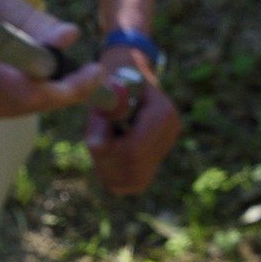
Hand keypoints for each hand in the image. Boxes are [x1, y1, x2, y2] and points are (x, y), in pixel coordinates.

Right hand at [0, 0, 108, 122]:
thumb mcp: (2, 3)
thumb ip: (38, 23)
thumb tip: (70, 36)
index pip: (35, 88)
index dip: (71, 85)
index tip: (95, 72)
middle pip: (34, 102)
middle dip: (64, 89)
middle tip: (83, 72)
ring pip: (26, 108)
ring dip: (46, 91)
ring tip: (50, 68)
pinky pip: (12, 108)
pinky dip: (26, 94)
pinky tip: (21, 75)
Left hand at [84, 51, 182, 195]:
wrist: (128, 79)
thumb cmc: (112, 79)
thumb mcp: (104, 86)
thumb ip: (101, 112)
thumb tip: (96, 146)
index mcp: (162, 112)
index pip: (134, 148)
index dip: (107, 149)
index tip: (90, 138)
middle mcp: (170, 133)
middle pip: (133, 166)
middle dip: (106, 159)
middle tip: (92, 140)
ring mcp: (165, 148)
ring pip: (134, 179)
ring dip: (108, 168)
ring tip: (99, 146)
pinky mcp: (156, 160)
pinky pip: (135, 182)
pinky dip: (115, 175)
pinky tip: (106, 157)